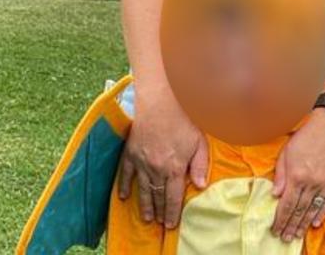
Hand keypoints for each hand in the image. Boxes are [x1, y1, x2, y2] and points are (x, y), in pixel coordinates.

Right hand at [117, 87, 208, 227]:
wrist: (161, 101)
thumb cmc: (185, 119)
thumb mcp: (200, 142)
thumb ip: (200, 165)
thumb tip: (200, 186)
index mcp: (174, 168)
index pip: (173, 197)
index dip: (172, 212)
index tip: (171, 224)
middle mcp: (156, 169)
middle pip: (157, 196)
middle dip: (159, 212)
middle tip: (160, 224)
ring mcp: (141, 162)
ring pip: (142, 189)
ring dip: (144, 205)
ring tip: (147, 217)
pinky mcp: (130, 153)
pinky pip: (125, 174)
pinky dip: (123, 187)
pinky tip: (124, 197)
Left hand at [271, 108, 324, 242]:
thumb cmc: (307, 135)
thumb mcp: (287, 151)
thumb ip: (281, 174)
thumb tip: (275, 195)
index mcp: (297, 175)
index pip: (287, 204)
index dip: (280, 219)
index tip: (275, 229)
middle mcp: (311, 182)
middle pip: (299, 210)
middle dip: (290, 226)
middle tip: (285, 238)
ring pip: (312, 209)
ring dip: (304, 224)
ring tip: (297, 235)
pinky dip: (321, 214)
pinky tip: (315, 223)